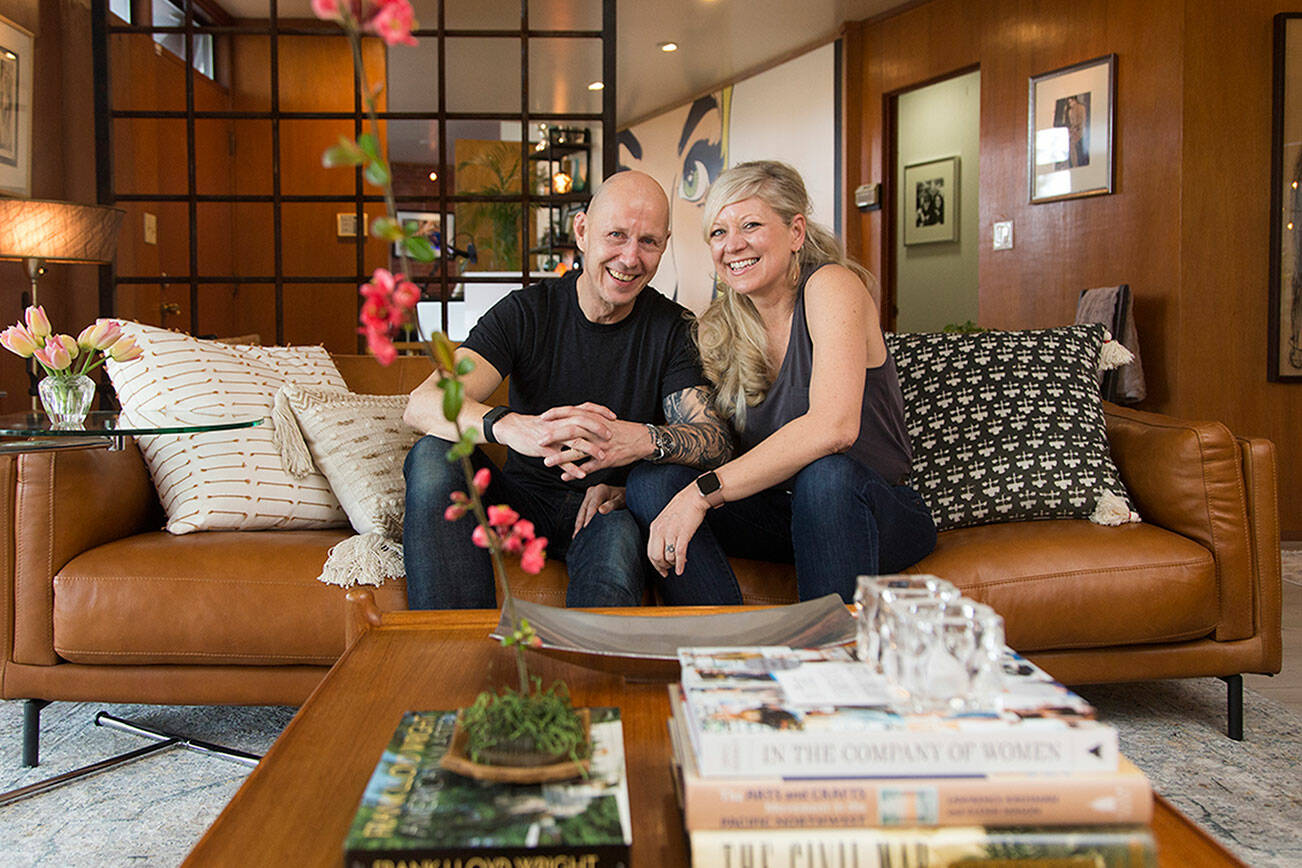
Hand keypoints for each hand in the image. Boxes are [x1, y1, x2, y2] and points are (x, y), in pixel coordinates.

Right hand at [494, 403, 614, 478]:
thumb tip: (584, 419)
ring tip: (603, 456)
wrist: (512, 429)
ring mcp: (552, 436)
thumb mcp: (553, 419)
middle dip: (598, 428)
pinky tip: (582, 474)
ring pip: (574, 441)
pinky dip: (572, 467)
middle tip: (611, 436)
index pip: (585, 408)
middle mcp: (559, 423)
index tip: (614, 416)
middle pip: (582, 422)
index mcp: (562, 415)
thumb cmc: (535, 426)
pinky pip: (560, 459)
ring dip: (590, 449)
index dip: (600, 411)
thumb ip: (568, 419)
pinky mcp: (544, 449)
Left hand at [542, 414, 654, 480]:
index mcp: (595, 418)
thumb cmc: (621, 430)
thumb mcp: (604, 419)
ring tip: (546, 462)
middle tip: (539, 440)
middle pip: (572, 431)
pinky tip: (563, 476)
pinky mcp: (606, 460)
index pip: (572, 412)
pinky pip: (588, 467)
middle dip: (554, 436)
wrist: (642, 439)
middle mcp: (596, 431)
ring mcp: (601, 446)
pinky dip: (575, 472)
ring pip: (578, 451)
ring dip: (561, 457)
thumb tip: (572, 416)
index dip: (556, 414)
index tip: (542, 417)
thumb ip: (588, 417)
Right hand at [572, 484, 625, 536]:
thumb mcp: (620, 501)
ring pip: (581, 510)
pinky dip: (580, 520)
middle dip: (580, 521)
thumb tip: (601, 510)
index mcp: (600, 489)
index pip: (592, 505)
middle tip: (578, 534)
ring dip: (578, 522)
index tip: (586, 527)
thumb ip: (611, 505)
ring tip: (576, 534)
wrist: (624, 494)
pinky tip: (578, 529)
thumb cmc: (624, 498)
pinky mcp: (588, 500)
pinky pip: (583, 511)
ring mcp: (589, 495)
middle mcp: (592, 491)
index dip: (588, 517)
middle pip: (584, 508)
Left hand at [647, 484, 708, 577]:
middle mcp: (660, 531)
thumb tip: (664, 549)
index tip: (661, 571)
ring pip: (668, 557)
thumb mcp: (665, 520)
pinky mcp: (683, 534)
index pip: (650, 552)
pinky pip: (678, 554)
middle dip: (662, 567)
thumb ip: (662, 533)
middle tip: (668, 571)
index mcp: (654, 528)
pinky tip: (681, 570)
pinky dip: (679, 564)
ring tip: (678, 565)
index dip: (655, 565)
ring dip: (673, 565)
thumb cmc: (682, 508)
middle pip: (656, 557)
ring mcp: (671, 533)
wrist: (693, 497)